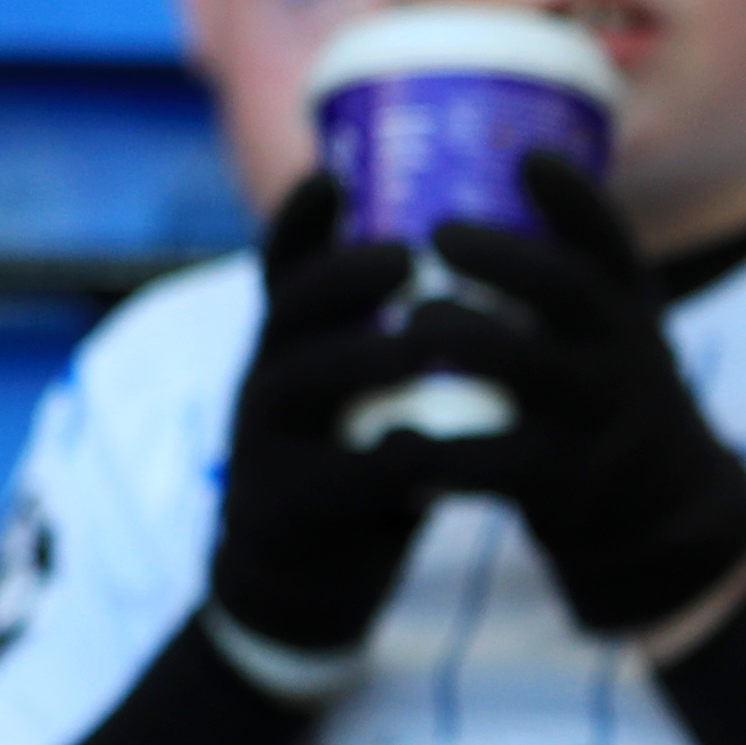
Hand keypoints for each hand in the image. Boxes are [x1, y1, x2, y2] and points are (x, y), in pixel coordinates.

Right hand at [206, 170, 442, 658]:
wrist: (303, 573)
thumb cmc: (354, 459)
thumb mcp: (363, 390)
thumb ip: (396, 332)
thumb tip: (478, 255)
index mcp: (288, 344)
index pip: (282, 268)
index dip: (299, 221)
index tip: (332, 171)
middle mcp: (267, 378)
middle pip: (285, 312)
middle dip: (340, 279)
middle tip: (404, 254)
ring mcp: (269, 441)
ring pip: (295, 384)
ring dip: (355, 359)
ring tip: (413, 343)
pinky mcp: (293, 505)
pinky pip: (333, 478)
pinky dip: (380, 463)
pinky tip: (420, 447)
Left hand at [406, 151, 745, 641]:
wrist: (660, 509)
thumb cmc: (608, 390)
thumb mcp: (617, 325)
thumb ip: (568, 262)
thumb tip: (491, 158)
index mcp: (627, 312)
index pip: (612, 243)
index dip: (574, 197)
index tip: (526, 159)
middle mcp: (621, 358)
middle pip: (567, 292)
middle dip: (501, 257)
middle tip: (438, 235)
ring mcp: (593, 420)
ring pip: (527, 369)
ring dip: (463, 338)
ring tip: (413, 325)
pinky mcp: (561, 483)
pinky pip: (493, 464)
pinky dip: (436, 453)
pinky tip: (391, 439)